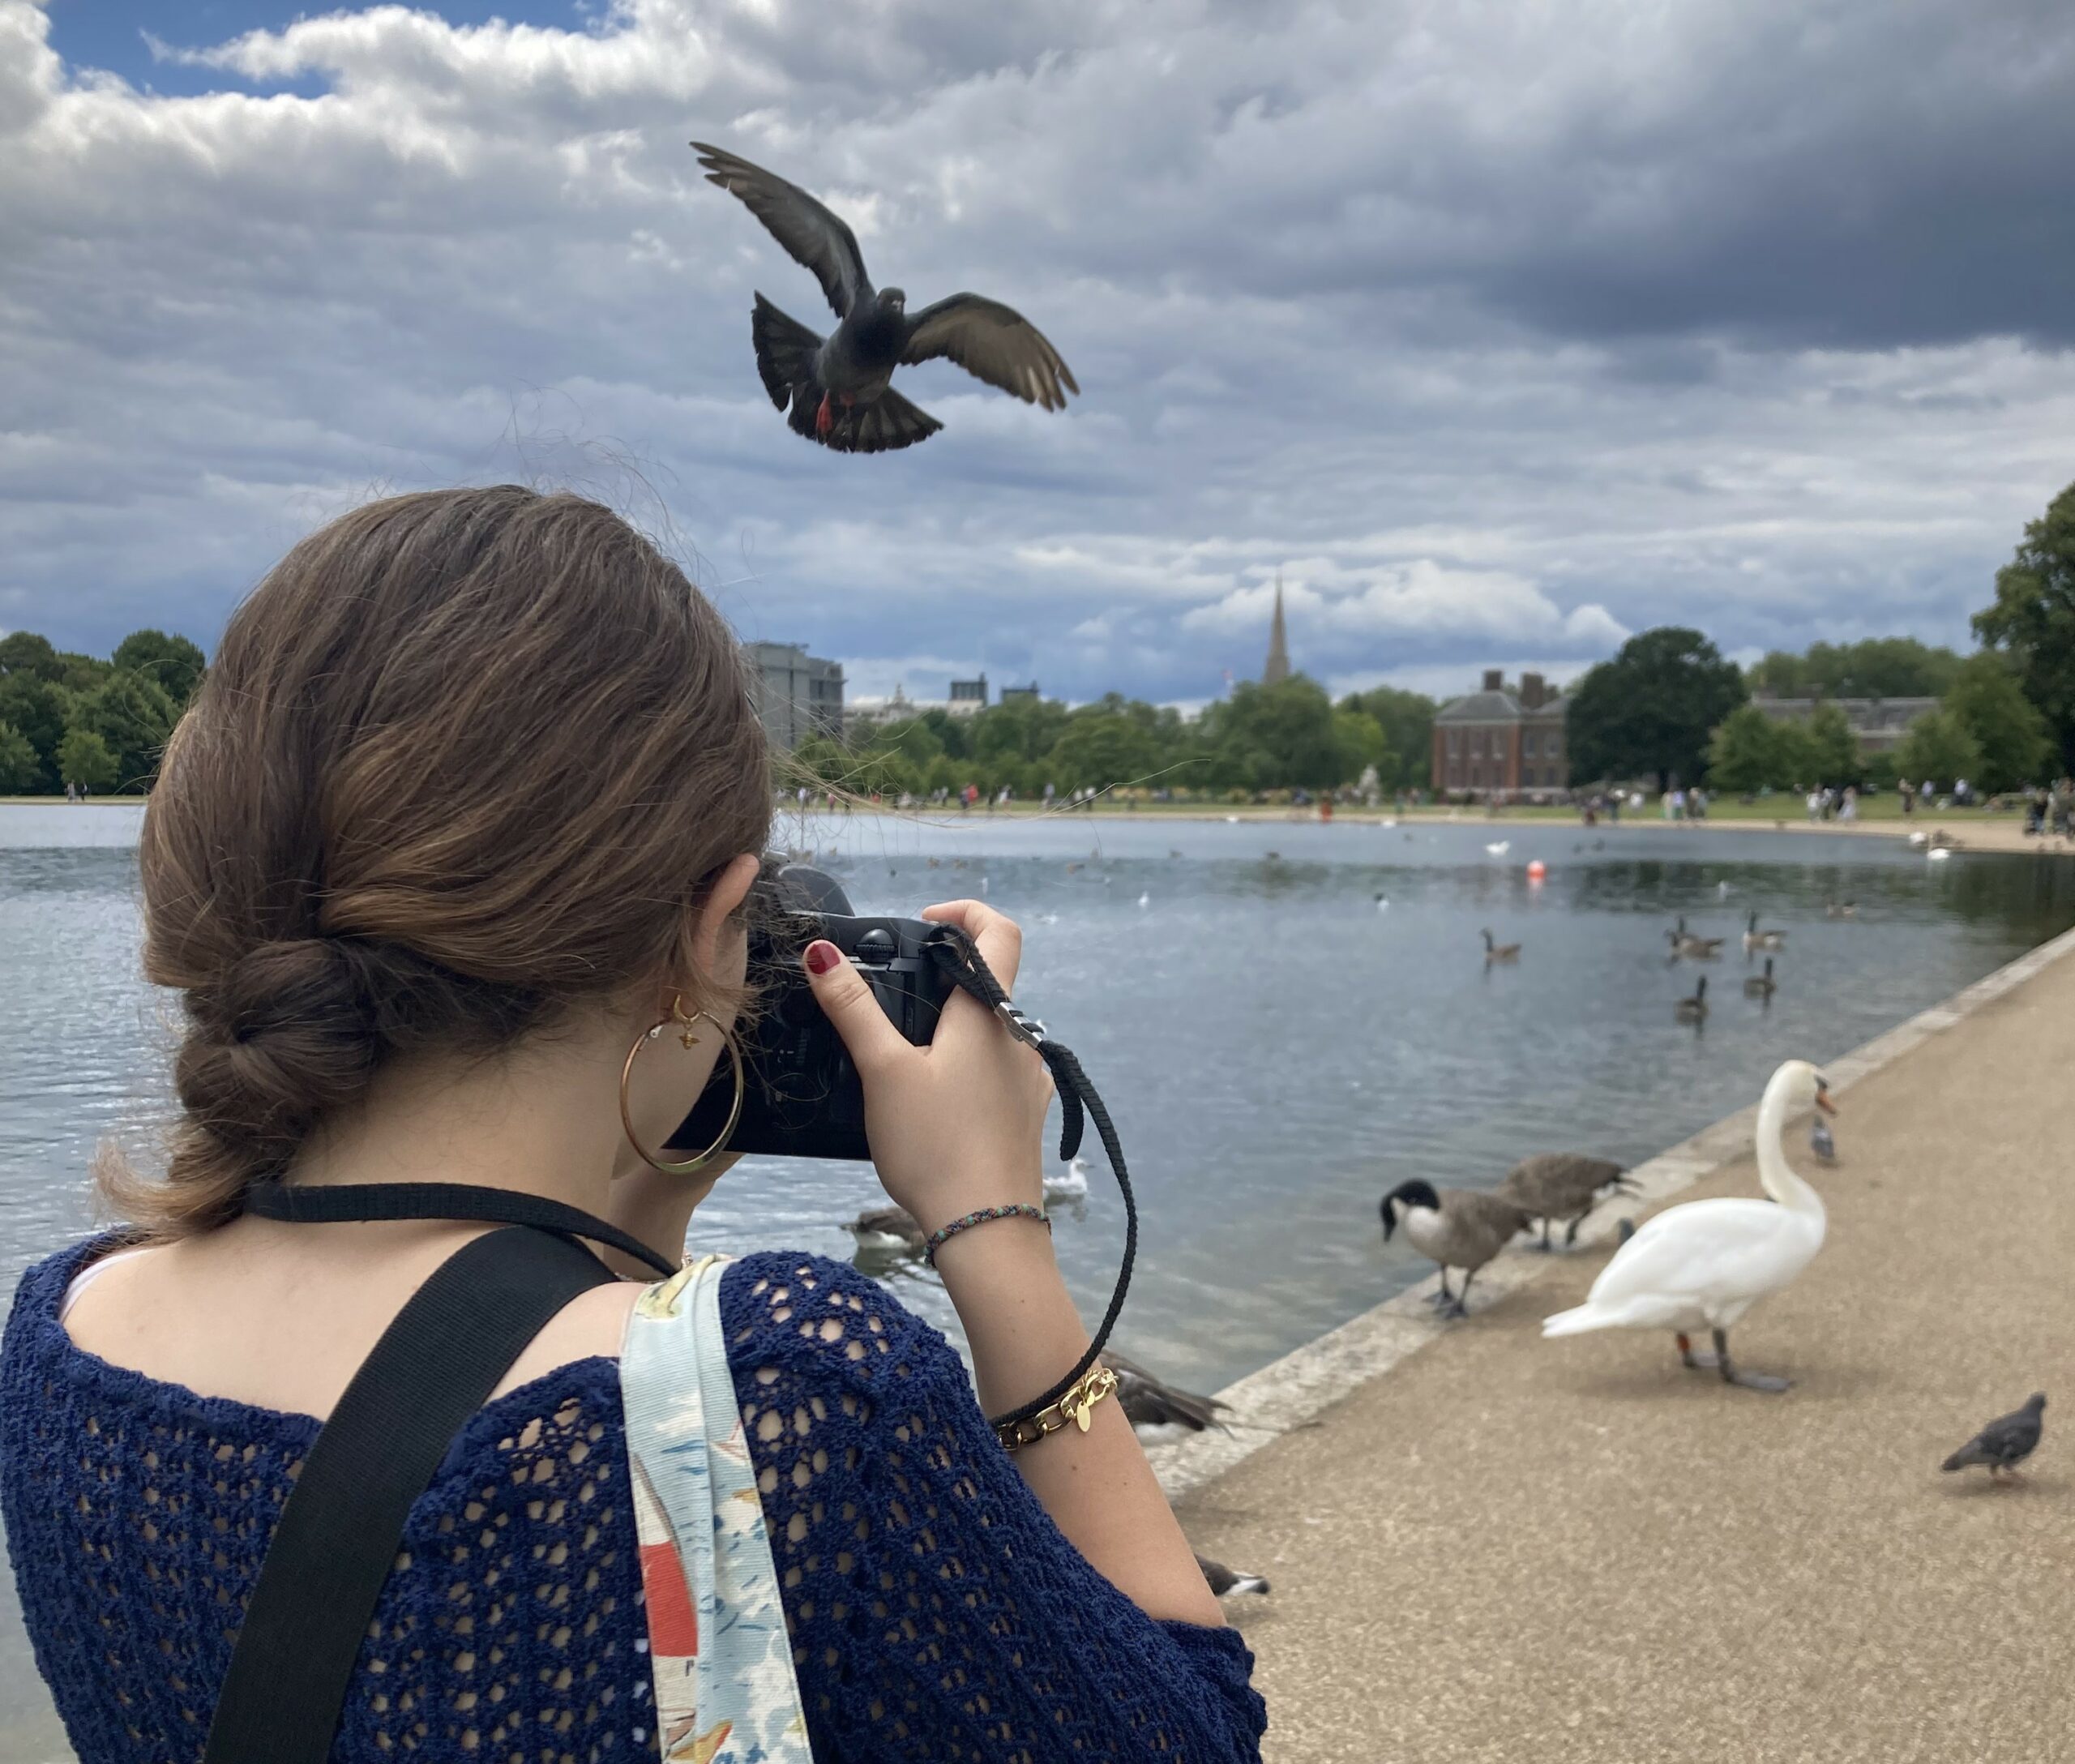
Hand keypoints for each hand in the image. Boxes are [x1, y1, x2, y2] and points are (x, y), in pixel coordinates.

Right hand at [802, 900, 1053, 1234]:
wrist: (988, 1231)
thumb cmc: (935, 1146)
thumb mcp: (883, 1071)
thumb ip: (853, 1009)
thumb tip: (821, 952)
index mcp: (989, 1014)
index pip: (1000, 931)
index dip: (966, 911)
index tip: (924, 922)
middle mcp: (1019, 1038)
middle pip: (990, 981)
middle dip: (943, 976)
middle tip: (894, 994)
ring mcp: (1029, 1079)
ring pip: (992, 1027)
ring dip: (953, 1023)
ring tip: (904, 1053)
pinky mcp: (1027, 1115)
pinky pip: (998, 1067)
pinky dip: (966, 1062)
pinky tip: (933, 1098)